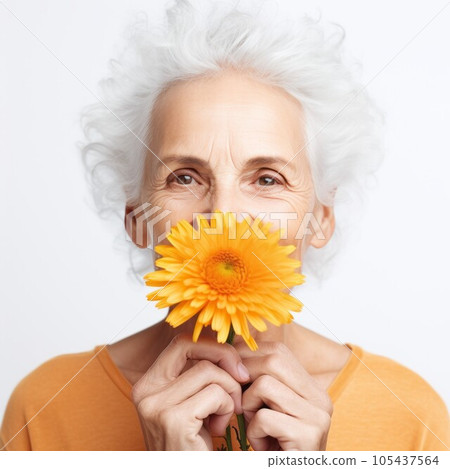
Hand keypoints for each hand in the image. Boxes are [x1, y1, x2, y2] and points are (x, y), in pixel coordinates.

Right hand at [131, 333, 249, 449]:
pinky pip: (215, 394)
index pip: (181, 342)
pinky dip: (227, 408)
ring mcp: (156, 405)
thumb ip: (200, 374)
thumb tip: (230, 341)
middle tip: (242, 378)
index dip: (211, 345)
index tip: (234, 362)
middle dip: (224, 356)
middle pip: (192, 347)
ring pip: (209, 372)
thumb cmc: (194, 443)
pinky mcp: (173, 420)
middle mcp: (145, 390)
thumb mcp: (192, 402)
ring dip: (230, 393)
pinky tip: (220, 429)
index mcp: (148, 382)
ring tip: (224, 416)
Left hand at [236, 341, 333, 450]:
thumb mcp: (271, 408)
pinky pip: (264, 417)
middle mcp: (320, 398)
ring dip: (249, 405)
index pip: (278, 350)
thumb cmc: (275, 447)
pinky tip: (260, 444)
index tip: (234, 375)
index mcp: (312, 388)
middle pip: (272, 360)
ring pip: (265, 385)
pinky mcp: (308, 436)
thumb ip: (263, 381)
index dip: (249, 357)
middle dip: (246, 378)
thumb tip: (234, 349)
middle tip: (240, 402)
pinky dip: (253, 431)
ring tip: (253, 425)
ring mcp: (317, 417)